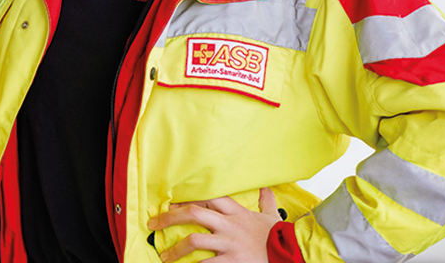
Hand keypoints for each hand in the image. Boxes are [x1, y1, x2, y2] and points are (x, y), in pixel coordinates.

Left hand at [147, 188, 280, 262]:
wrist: (292, 254)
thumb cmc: (278, 236)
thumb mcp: (271, 216)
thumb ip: (266, 201)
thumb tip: (266, 188)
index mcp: (236, 212)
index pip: (206, 197)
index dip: (186, 198)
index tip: (171, 203)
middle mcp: (229, 225)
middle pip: (194, 213)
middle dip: (169, 216)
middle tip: (153, 224)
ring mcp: (229, 243)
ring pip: (194, 240)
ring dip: (175, 249)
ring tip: (164, 256)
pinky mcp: (232, 261)